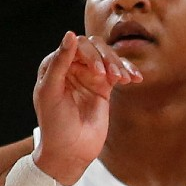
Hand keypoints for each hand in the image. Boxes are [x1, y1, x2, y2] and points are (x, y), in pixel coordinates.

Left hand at [32, 32, 139, 183]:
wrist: (70, 151)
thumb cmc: (54, 124)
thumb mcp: (51, 91)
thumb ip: (59, 62)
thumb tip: (70, 34)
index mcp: (55, 65)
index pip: (75, 46)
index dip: (88, 54)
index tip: (98, 73)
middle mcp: (72, 67)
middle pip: (94, 47)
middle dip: (105, 59)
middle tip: (110, 77)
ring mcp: (89, 77)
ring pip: (108, 57)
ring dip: (118, 65)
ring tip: (123, 80)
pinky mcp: (103, 87)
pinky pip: (118, 72)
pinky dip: (128, 71)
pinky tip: (134, 79)